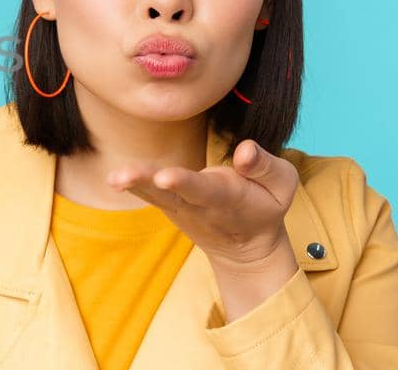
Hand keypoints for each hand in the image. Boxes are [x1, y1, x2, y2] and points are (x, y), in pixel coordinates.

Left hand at [106, 139, 300, 320]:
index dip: (184, 182)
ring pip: (154, 194)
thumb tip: (245, 150)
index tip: (164, 177)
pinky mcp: (170, 205)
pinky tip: (114, 178)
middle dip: (147, 183)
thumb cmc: (265, 206)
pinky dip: (132, 185)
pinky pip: (149, 194)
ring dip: (134, 184)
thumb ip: (265, 166)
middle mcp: (199, 205)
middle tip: (122, 177)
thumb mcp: (283, 186)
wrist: (245, 248)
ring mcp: (181, 208)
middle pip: (170, 193)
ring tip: (114, 178)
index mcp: (228, 198)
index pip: (204, 190)